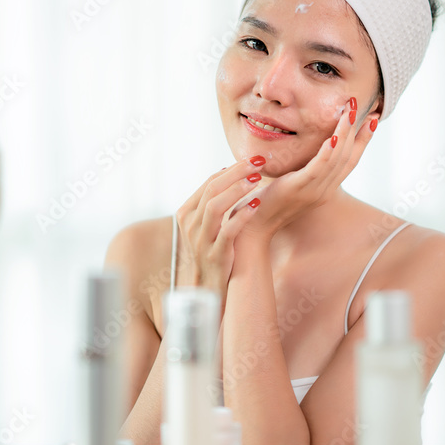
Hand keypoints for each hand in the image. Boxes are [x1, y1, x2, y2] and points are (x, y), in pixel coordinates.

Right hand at [174, 156, 267, 307]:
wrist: (209, 286)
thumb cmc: (213, 249)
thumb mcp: (207, 224)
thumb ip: (214, 200)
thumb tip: (228, 170)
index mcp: (187, 213)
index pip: (208, 183)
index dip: (230, 169)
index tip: (251, 159)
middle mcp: (191, 225)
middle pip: (211, 190)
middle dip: (236, 173)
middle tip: (258, 162)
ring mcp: (201, 240)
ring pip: (215, 207)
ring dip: (237, 190)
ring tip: (257, 179)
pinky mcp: (215, 255)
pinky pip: (227, 231)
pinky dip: (241, 216)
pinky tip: (256, 205)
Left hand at [239, 97, 377, 241]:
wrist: (253, 227)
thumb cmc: (267, 203)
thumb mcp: (290, 184)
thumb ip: (302, 170)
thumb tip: (306, 150)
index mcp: (324, 189)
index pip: (350, 162)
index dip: (363, 141)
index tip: (372, 120)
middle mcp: (324, 191)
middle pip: (348, 159)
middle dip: (359, 133)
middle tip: (367, 109)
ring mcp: (313, 191)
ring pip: (336, 160)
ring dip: (345, 134)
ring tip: (351, 112)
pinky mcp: (298, 189)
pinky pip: (318, 168)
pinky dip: (328, 152)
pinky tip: (334, 136)